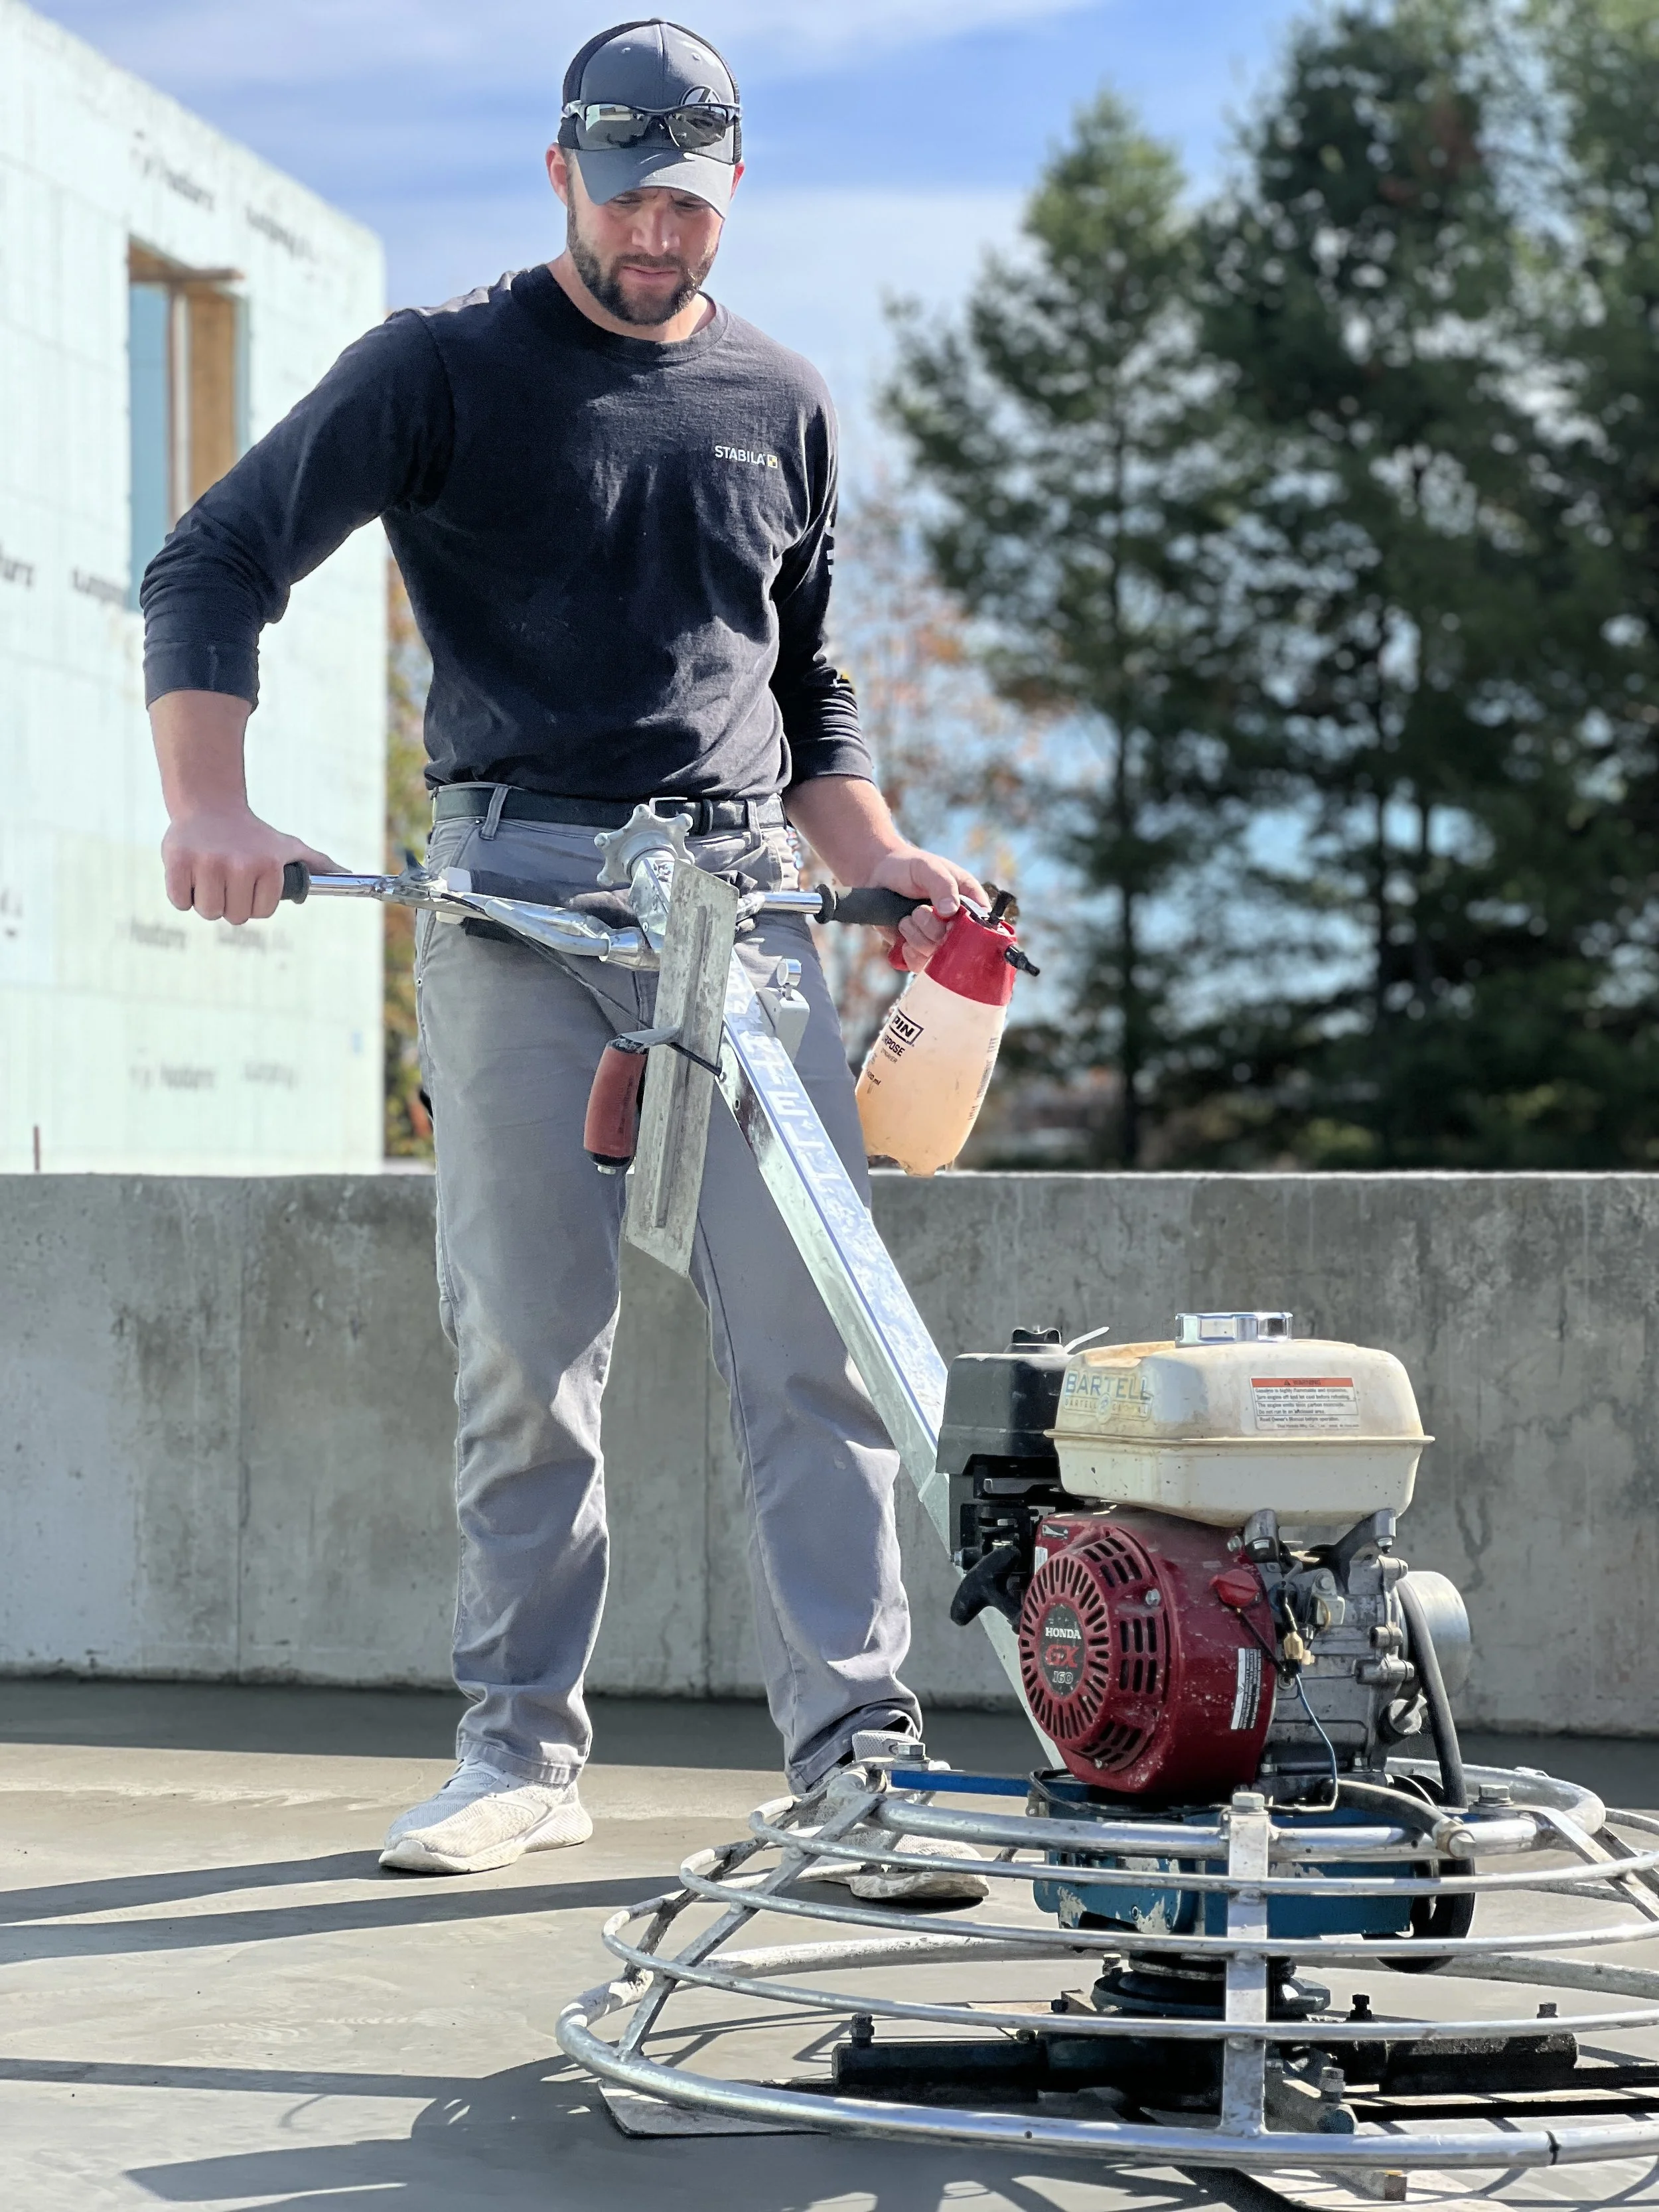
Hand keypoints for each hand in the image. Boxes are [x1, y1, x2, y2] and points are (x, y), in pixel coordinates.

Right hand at [162, 806, 340, 924]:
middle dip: (230, 903)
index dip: (254, 902)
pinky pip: (179, 901)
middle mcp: (238, 864)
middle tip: (227, 879)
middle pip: (233, 916)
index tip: (249, 883)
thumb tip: (348, 875)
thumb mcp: (288, 846)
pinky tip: (191, 873)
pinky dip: (182, 894)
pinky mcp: (176, 861)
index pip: (260, 912)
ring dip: (207, 900)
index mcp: (266, 866)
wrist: (211, 806)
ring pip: (207, 912)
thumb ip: (317, 864)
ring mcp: (206, 863)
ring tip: (210, 875)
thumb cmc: (253, 835)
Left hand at [870, 847, 989, 972]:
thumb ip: (942, 885)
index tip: (947, 922)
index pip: (983, 927)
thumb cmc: (909, 867)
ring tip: (907, 918)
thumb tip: (950, 911)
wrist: (879, 876)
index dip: (967, 931)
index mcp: (970, 903)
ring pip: (936, 957)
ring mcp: (938, 939)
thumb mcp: (928, 868)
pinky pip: (920, 965)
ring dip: (917, 937)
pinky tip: (903, 936)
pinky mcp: (919, 950)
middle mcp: (957, 925)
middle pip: (956, 946)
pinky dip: (909, 953)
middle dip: (933, 930)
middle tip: (918, 911)